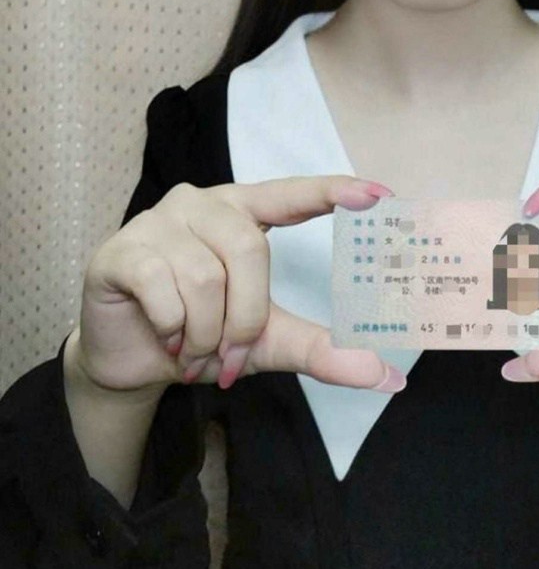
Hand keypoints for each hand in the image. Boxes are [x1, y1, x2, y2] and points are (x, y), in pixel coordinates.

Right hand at [73, 175, 406, 395]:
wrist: (130, 362)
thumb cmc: (202, 334)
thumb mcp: (268, 341)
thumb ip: (322, 349)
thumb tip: (386, 378)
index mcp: (245, 212)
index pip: (292, 193)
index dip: (332, 190)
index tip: (379, 194)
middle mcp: (204, 204)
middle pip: (249, 248)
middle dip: (245, 315)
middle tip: (233, 353)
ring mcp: (160, 221)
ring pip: (206, 276)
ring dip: (206, 331)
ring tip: (193, 349)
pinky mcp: (123, 250)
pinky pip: (163, 287)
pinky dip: (172, 328)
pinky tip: (165, 337)